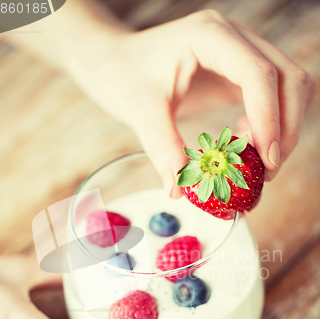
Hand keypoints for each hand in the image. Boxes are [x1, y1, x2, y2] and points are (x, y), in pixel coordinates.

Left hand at [65, 9, 314, 191]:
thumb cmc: (125, 77)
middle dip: (285, 129)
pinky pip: (274, 97)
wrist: (120, 64)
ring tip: (254, 160)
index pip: (257, 73)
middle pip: (288, 78)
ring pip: (290, 87)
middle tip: (266, 171)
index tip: (264, 159)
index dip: (268, 117)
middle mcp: (234, 38)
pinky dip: (269, 125)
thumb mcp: (140, 110)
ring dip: (283, 129)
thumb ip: (162, 147)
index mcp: (209, 36)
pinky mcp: (240, 72)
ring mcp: (242, 53)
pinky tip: (243, 142)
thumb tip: (179, 190)